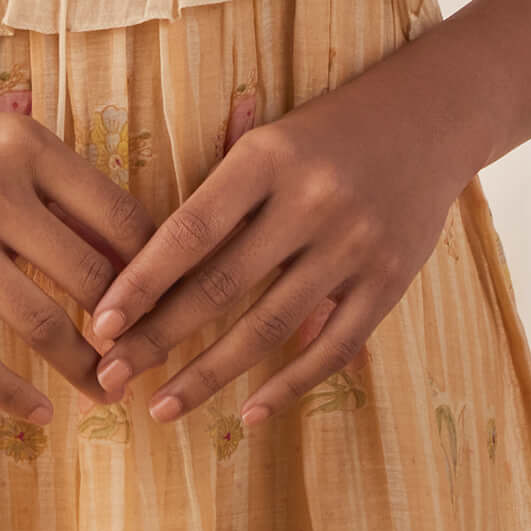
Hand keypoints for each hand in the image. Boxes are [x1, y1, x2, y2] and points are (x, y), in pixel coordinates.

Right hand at [0, 70, 153, 429]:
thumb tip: (124, 256)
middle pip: (91, 277)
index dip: (157, 271)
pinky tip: (39, 412)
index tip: (172, 308)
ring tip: (104, 395)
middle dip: (128, 331)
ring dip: (82, 370)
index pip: (121, 217)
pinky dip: (15, 393)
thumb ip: (46, 186)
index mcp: (23, 144)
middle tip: (147, 364)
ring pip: (41, 323)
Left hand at [82, 53, 478, 428]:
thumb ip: (220, 200)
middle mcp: (311, 201)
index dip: (142, 281)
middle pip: (221, 286)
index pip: (190, 230)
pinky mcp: (390, 279)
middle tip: (111, 377)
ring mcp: (354, 244)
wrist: (430, 118)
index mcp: (266, 159)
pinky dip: (287, 384)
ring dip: (209, 374)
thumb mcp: (267, 142)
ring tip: (162, 406)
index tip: (100, 324)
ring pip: (269, 325)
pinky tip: (248, 412)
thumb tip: (147, 276)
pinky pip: (332, 347)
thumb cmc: (325, 134)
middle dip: (159, 338)